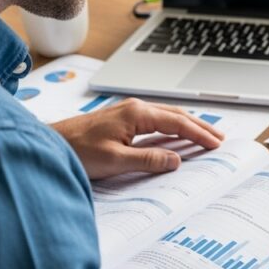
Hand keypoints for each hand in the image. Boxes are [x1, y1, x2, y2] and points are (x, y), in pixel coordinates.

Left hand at [51, 98, 223, 179]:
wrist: (48, 144)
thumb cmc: (76, 151)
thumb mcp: (115, 161)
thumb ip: (148, 160)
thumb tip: (176, 159)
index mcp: (137, 113)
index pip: (177, 123)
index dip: (199, 134)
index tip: (215, 143)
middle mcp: (135, 108)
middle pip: (176, 115)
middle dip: (200, 126)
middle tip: (219, 138)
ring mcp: (128, 112)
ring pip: (167, 116)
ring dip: (188, 125)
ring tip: (205, 135)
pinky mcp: (122, 119)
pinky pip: (156, 120)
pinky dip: (173, 127)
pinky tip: (176, 134)